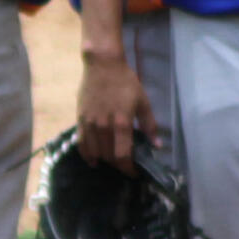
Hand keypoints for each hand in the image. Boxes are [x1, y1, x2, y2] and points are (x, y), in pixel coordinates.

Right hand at [75, 51, 154, 170]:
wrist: (102, 65)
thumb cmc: (125, 82)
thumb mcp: (143, 102)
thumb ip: (149, 125)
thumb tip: (157, 146)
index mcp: (122, 123)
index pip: (123, 156)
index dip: (128, 169)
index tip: (134, 172)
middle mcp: (104, 127)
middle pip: (109, 156)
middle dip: (118, 165)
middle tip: (125, 164)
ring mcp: (90, 124)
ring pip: (95, 153)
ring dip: (104, 161)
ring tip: (111, 161)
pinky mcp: (80, 120)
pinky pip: (81, 144)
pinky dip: (87, 155)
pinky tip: (93, 160)